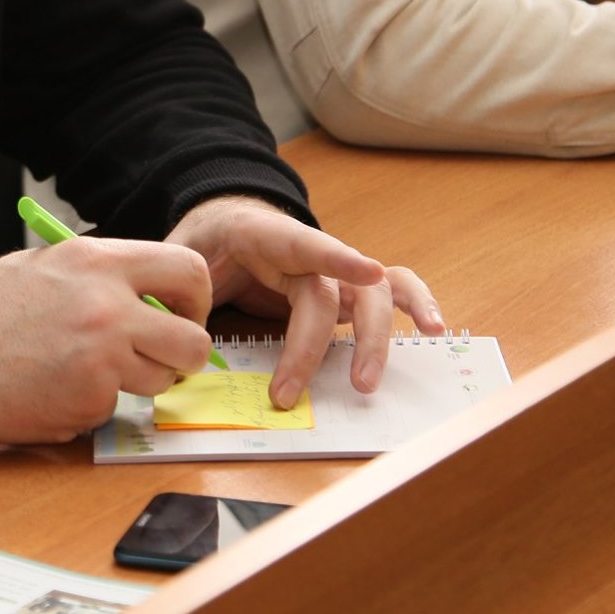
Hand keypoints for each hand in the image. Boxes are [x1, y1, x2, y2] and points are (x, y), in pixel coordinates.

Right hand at [0, 237, 215, 443]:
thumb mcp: (45, 266)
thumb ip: (102, 277)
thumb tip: (151, 296)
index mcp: (97, 262)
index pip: (188, 270)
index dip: (196, 300)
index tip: (182, 315)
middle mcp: (108, 307)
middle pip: (193, 341)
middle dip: (184, 357)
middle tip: (160, 359)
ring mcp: (100, 359)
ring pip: (158, 381)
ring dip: (134, 383)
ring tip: (83, 370)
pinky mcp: (86, 402)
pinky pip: (113, 408)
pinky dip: (90, 404)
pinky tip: (50, 388)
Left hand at [166, 196, 443, 408]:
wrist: (225, 219)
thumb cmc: (206, 242)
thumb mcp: (182, 256)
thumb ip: (182, 290)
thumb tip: (180, 336)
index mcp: (266, 235)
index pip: (305, 245)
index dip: (336, 258)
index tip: (366, 271)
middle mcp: (310, 251)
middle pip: (331, 292)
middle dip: (313, 346)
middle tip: (289, 393)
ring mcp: (335, 270)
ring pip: (371, 295)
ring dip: (374, 339)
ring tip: (367, 382)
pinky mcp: (347, 289)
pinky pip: (391, 291)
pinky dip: (416, 306)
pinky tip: (434, 331)